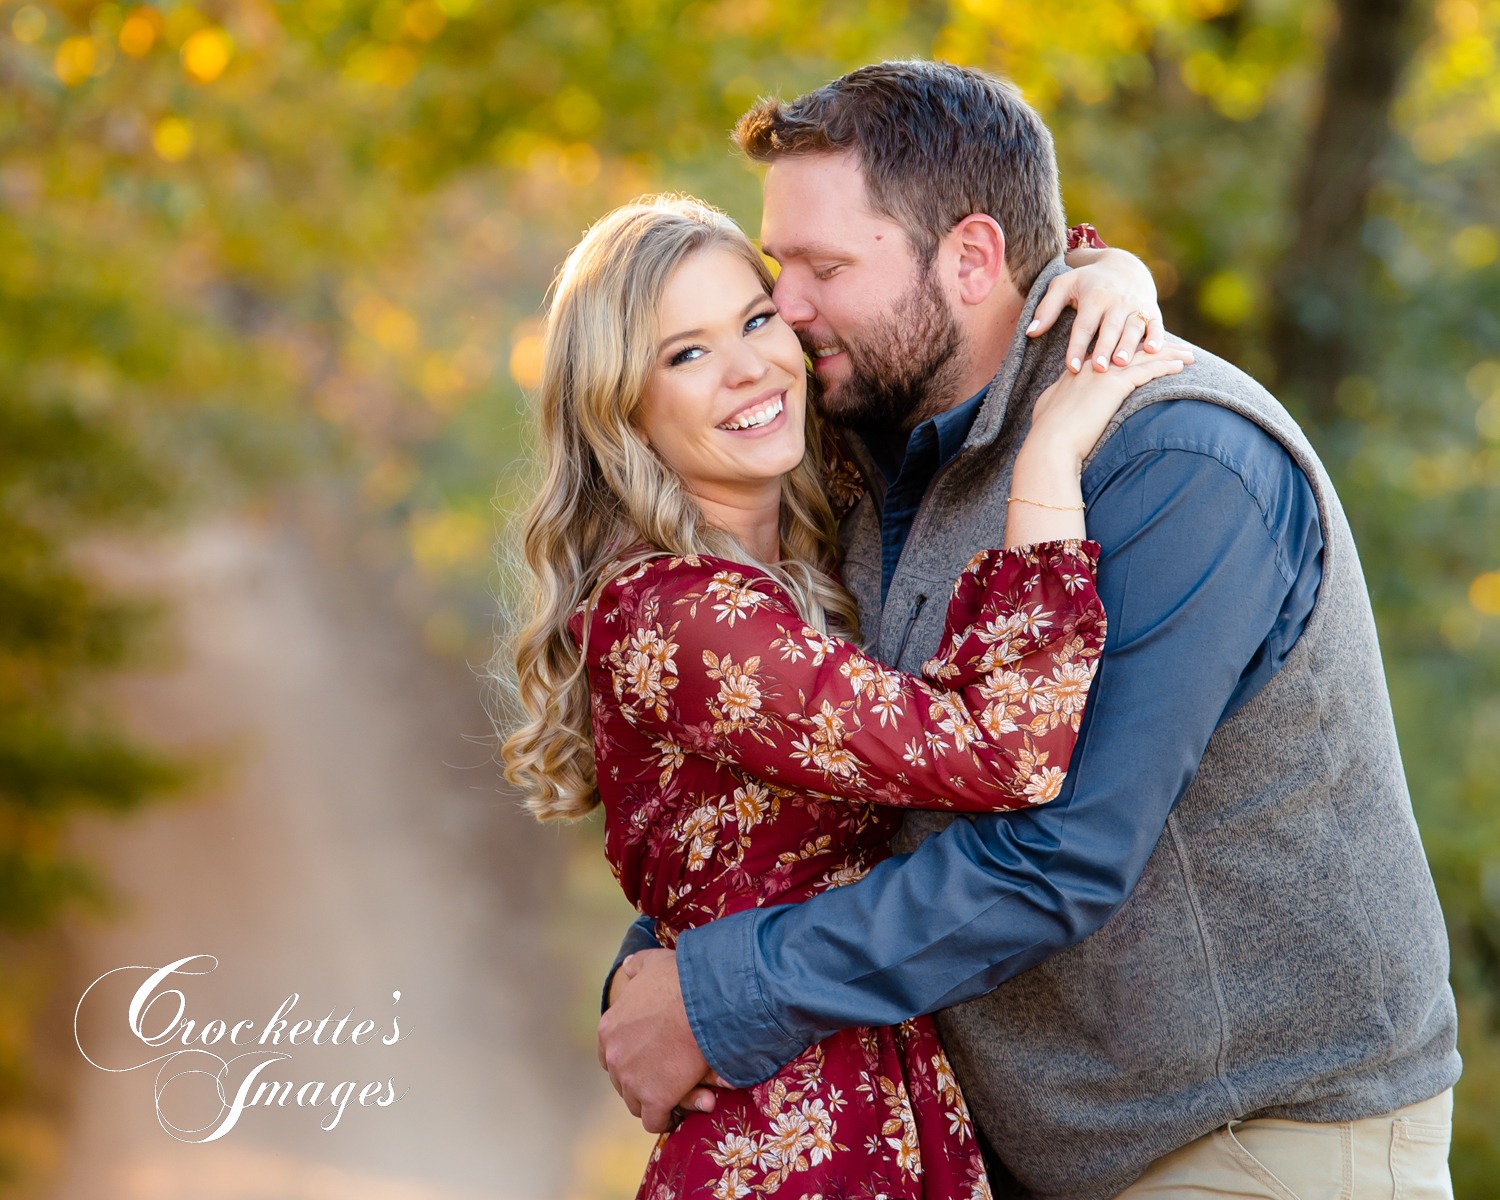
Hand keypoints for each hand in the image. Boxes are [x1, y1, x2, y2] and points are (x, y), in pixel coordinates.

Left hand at [597, 949, 724, 1132]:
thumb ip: (636, 966)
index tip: (650, 1057)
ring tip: (676, 1093)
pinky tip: (679, 1112)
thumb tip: (628, 965)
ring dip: (654, 1100)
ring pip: (637, 1103)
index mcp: (608, 1028)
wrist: (704, 1000)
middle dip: (642, 1081)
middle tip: (667, 1076)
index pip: (611, 1055)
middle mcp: (613, 1057)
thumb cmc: (681, 979)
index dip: (631, 1058)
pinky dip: (666, 1119)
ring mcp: (631, 1080)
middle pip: (622, 1082)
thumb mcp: (652, 963)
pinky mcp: (654, 1099)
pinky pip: (655, 1121)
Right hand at [1024, 344, 1194, 468]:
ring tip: (1187, 354)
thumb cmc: (1045, 437)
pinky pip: (1147, 370)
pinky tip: (1181, 365)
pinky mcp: (1115, 385)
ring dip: (1167, 353)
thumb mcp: (1047, 413)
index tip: (1143, 350)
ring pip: (1142, 356)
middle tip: (1174, 345)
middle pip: (1129, 350)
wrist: (1049, 444)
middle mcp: (1091, 367)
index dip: (1128, 352)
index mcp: (1076, 373)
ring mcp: (1103, 373)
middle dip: (1153, 347)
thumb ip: (1057, 404)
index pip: (1109, 355)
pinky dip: (1165, 366)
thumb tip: (1056, 410)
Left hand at [1028, 248, 1162, 374]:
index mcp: (1093, 297)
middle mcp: (1116, 302)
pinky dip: (1157, 337)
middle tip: (1098, 369)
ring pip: (1133, 327)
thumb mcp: (1063, 286)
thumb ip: (1046, 309)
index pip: (1083, 325)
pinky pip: (1156, 325)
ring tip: (1121, 363)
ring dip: (1129, 345)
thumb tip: (1030, 333)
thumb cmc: (1086, 282)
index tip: (1071, 368)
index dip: (1077, 347)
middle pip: (1109, 328)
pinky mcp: (1152, 311)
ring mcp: (1136, 306)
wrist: (1123, 266)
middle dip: (1104, 348)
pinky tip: (1154, 351)